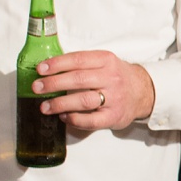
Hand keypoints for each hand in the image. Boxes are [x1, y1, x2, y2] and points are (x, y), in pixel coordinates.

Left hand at [31, 52, 156, 129]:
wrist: (143, 92)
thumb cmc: (116, 77)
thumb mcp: (104, 62)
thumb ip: (82, 64)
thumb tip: (49, 69)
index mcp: (107, 61)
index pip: (78, 60)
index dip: (57, 64)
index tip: (40, 69)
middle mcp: (112, 78)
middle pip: (78, 80)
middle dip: (53, 84)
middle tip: (37, 88)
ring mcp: (114, 98)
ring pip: (83, 100)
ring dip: (60, 104)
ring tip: (45, 107)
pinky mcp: (114, 116)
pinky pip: (91, 121)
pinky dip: (74, 119)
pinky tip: (64, 116)